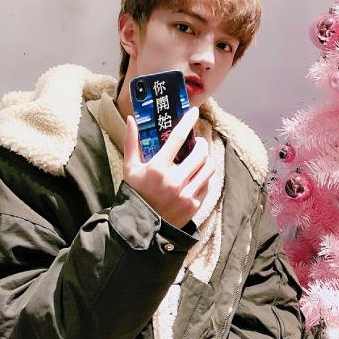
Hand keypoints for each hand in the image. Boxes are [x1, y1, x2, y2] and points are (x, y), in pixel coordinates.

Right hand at [123, 107, 214, 228]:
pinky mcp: (194, 205)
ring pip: (208, 167)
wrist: (141, 226)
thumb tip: (132, 119)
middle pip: (200, 152)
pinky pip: (208, 183)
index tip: (194, 112)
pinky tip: (198, 174)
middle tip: (198, 141)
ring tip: (200, 158)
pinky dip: (205, 175)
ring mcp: (186, 194)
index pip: (177, 138)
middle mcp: (174, 180)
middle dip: (201, 143)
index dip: (187, 122)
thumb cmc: (135, 193)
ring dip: (206, 159)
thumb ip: (131, 142)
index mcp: (157, 168)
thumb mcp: (130, 168)